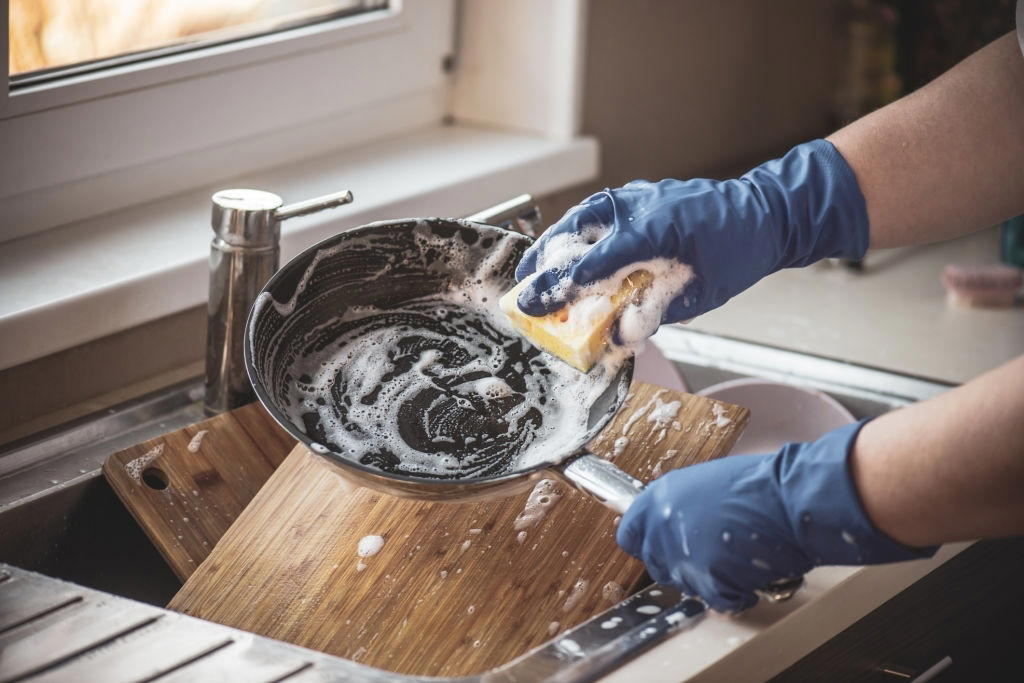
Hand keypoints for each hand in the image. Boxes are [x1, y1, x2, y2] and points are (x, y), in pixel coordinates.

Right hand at [515, 140, 869, 339]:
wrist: (767, 212)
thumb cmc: (738, 252)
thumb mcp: (699, 294)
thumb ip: (653, 311)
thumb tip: (618, 333)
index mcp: (650, 231)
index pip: (591, 264)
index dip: (558, 288)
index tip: (532, 305)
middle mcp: (637, 207)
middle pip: (575, 231)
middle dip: (546, 260)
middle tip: (525, 285)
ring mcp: (638, 196)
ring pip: (582, 215)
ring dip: (557, 241)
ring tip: (537, 265)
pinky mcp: (642, 195)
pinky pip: (600, 210)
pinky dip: (579, 228)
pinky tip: (571, 246)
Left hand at [616, 421, 936, 612]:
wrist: (790, 497)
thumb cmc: (758, 486)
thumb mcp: (705, 485)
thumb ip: (681, 508)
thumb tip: (674, 527)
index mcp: (659, 498)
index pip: (629, 535)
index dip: (646, 544)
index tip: (662, 548)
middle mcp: (662, 526)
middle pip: (656, 565)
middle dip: (681, 566)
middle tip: (712, 557)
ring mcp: (683, 554)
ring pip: (686, 585)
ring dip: (710, 580)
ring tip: (738, 561)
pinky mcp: (709, 578)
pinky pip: (716, 601)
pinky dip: (736, 596)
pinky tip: (752, 577)